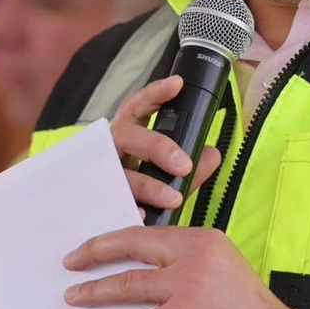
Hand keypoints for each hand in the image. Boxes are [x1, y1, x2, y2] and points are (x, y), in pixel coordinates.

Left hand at [63, 227, 309, 308]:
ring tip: (74, 298)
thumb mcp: (225, 272)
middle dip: (94, 254)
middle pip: (132, 247)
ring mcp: (187, 286)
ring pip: (128, 285)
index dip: (116, 239)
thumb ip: (191, 265)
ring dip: (95, 293)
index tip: (94, 246)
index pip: (149, 233)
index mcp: (204, 239)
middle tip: (70, 263)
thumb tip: (149, 272)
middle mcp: (194, 255)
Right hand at [112, 75, 222, 213]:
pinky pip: (109, 204)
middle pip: (127, 136)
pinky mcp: (97, 202)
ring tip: (173, 198)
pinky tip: (142, 216)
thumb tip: (212, 154)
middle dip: (158, 147)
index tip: (177, 84)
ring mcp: (100, 176)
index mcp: (128, 136)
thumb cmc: (140, 190)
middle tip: (184, 164)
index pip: (138, 108)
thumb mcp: (166, 175)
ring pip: (120, 173)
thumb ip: (191, 167)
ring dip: (149, 185)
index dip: (155, 94)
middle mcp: (110, 151)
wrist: (104, 223)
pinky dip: (128, 209)